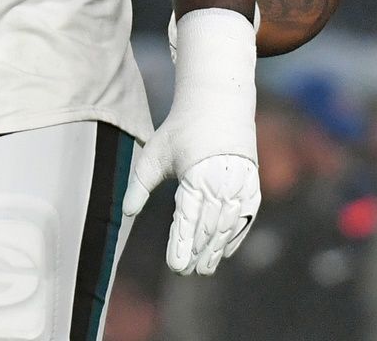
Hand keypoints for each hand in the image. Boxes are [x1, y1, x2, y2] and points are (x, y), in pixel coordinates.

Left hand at [123, 8, 259, 275]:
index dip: (182, 246)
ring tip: (203, 268)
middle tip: (185, 272)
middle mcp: (220, 183)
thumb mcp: (154, 154)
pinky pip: (244, 218)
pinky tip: (224, 252)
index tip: (175, 267)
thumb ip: (139, 185)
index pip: (187, 220)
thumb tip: (125, 213)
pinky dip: (235, 236)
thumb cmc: (181, 129)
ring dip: (215, 249)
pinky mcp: (251, 184)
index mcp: (195, 176)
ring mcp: (239, 185)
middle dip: (197, 253)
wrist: (219, 104)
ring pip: (227, 227)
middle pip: (208, 229)